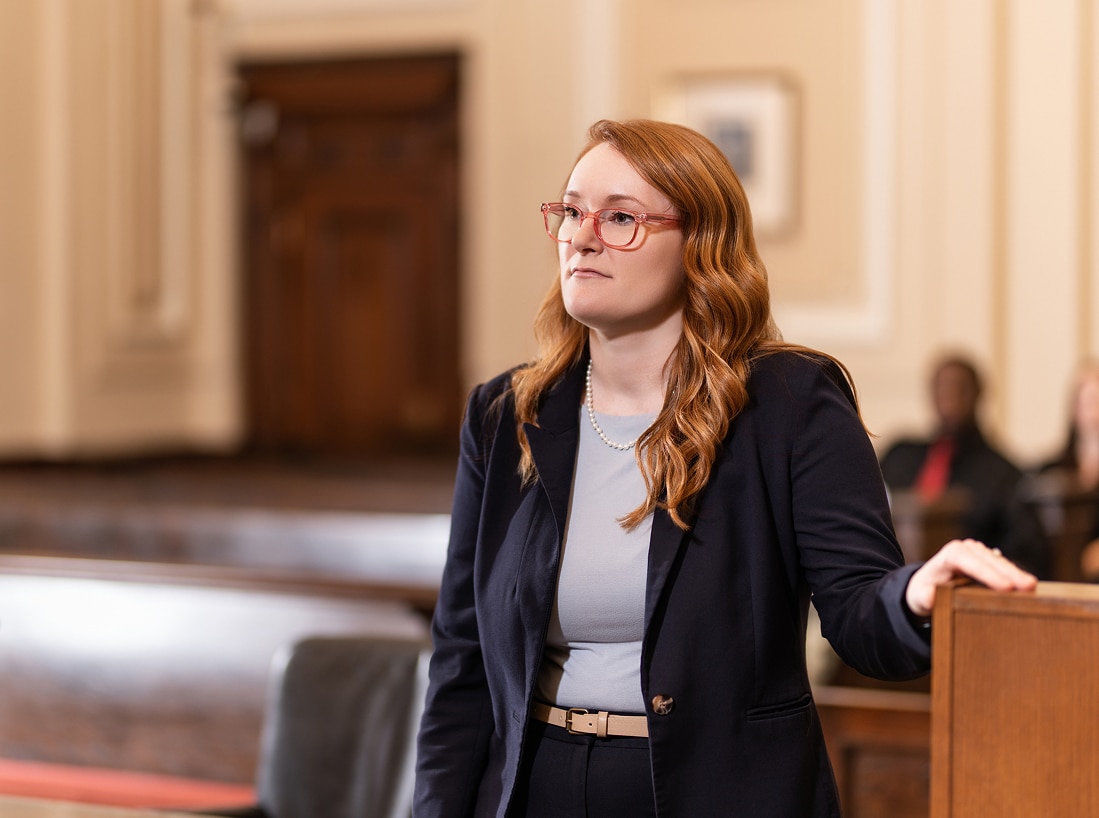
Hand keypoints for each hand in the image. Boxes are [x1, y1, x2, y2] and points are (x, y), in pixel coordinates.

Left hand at [905, 538, 1037, 616]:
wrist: (927, 586)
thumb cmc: (923, 592)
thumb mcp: (919, 596)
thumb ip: (924, 597)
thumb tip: (930, 598)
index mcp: (950, 555)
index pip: (970, 561)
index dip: (988, 574)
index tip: (1006, 587)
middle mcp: (966, 549)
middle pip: (990, 560)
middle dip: (1010, 573)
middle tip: (1029, 587)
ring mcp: (979, 554)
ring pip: (1000, 562)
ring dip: (1017, 574)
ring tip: (1033, 587)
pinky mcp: (988, 561)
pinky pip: (1004, 567)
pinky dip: (1015, 576)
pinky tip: (1028, 587)